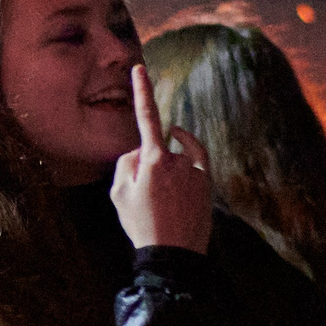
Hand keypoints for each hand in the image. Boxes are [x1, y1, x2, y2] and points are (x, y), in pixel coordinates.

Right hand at [111, 64, 211, 252]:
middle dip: (146, 167)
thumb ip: (125, 164)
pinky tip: (179, 149)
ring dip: (165, 174)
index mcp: (152, 160)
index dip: (141, 91)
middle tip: (143, 203)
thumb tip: (140, 153)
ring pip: (174, 161)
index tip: (140, 69)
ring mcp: (194, 171)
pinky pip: (195, 160)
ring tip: (159, 208)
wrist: (173, 256)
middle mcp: (176, 160)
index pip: (145, 117)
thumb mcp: (119, 195)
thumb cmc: (141, 225)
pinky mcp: (206, 183)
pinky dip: (186, 153)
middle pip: (156, 151)